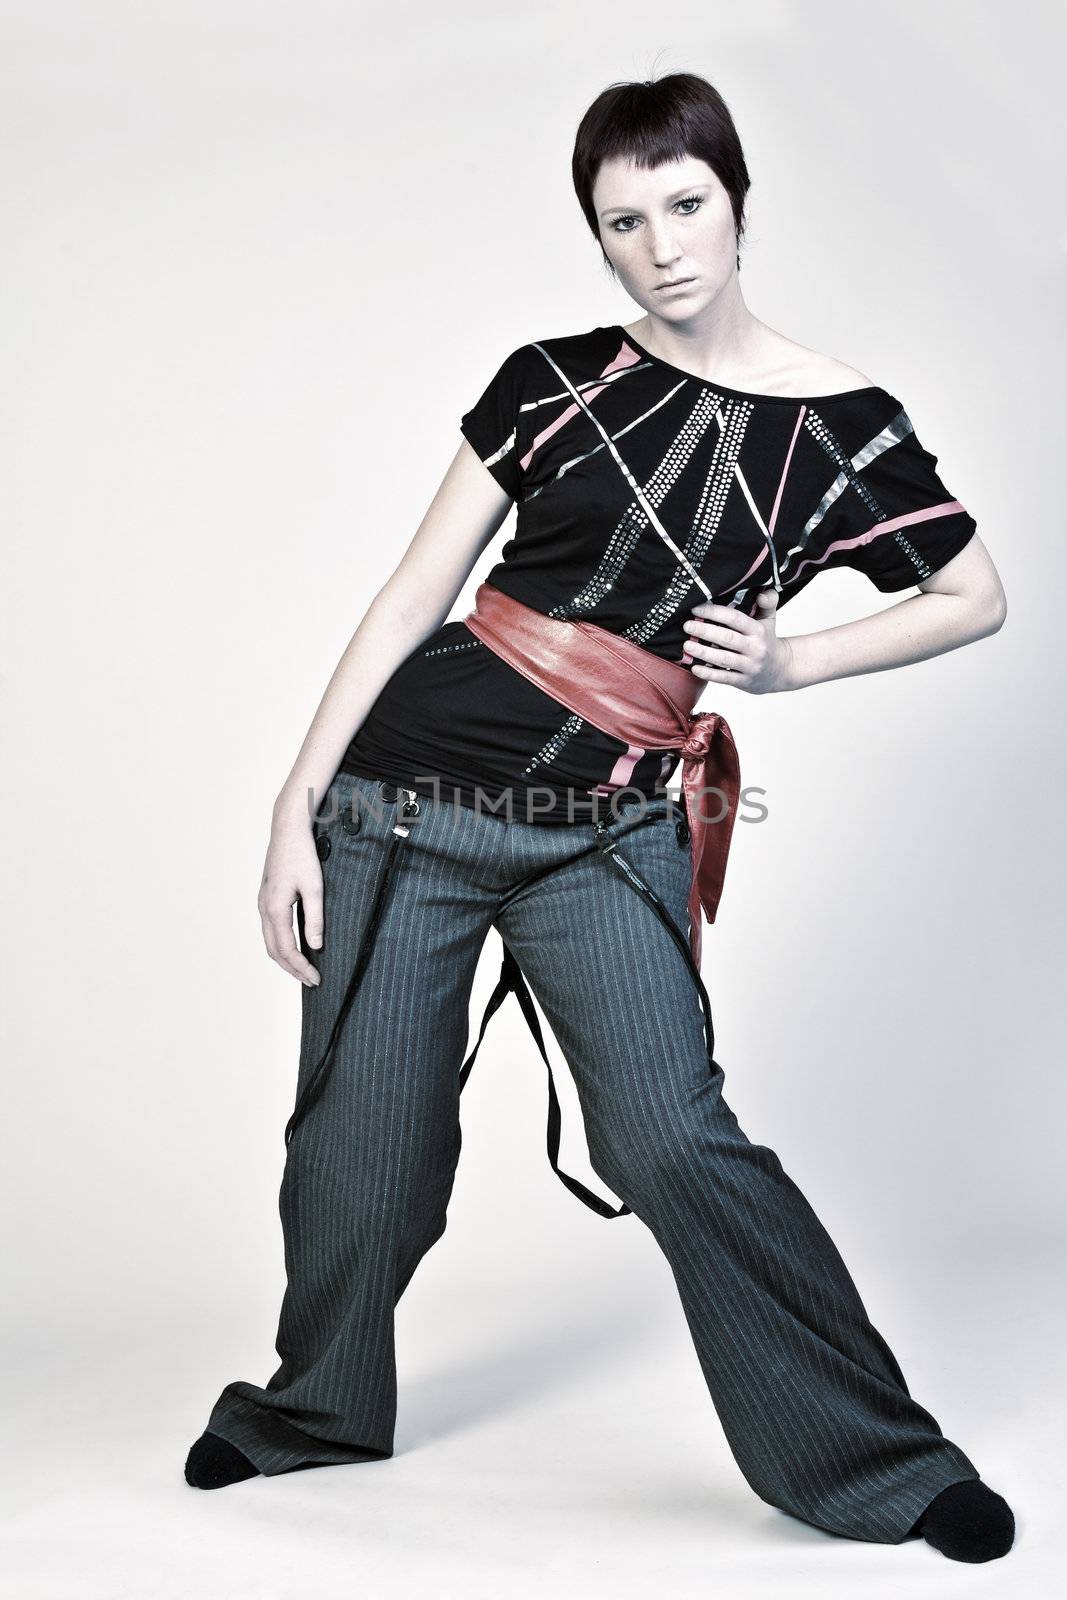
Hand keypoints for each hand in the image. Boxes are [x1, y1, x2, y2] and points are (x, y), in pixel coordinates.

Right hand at [258, 808, 323, 985]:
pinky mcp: (267, 897)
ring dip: (285, 958)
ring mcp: (263, 903)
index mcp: (275, 909)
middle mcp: (264, 908)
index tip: (316, 979)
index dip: (301, 967)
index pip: (286, 949)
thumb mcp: (314, 888)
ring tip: (303, 969)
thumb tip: (316, 946)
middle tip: (311, 981)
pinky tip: (295, 946)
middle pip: (274, 951)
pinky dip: (281, 945)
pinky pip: (271, 929)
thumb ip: (315, 919)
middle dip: (292, 969)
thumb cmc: (302, 855)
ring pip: (270, 941)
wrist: (288, 830)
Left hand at [681, 591, 793, 692]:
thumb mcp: (770, 620)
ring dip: (703, 652)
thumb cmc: (768, 641)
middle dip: (705, 631)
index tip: (696, 609)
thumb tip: (763, 592)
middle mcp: (754, 648)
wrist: (781, 670)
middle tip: (687, 626)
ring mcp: (749, 666)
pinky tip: (695, 668)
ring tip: (687, 646)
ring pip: (724, 659)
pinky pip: (724, 678)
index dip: (715, 613)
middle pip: (727, 638)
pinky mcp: (744, 681)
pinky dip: (709, 674)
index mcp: (758, 630)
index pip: (735, 619)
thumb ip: (767, 603)